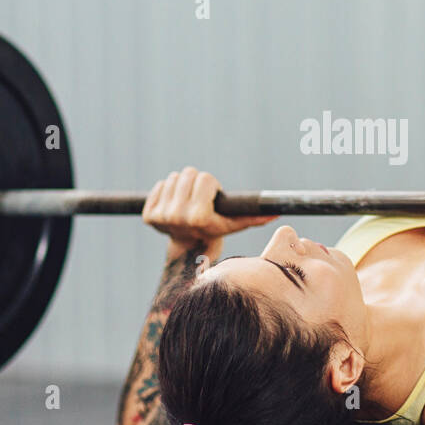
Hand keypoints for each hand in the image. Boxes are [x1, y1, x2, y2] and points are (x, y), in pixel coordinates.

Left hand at [142, 167, 276, 248]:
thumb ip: (254, 216)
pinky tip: (175, 206)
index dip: (212, 187)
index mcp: (198, 217)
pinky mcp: (148, 215)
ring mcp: (161, 217)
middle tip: (200, 200)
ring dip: (182, 187)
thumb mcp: (235, 224)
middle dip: (197, 184)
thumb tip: (275, 211)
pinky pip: (159, 186)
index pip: (206, 178)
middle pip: (188, 174)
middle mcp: (176, 217)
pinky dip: (168, 192)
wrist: (190, 250)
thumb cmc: (216, 231)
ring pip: (173, 178)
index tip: (213, 199)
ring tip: (188, 203)